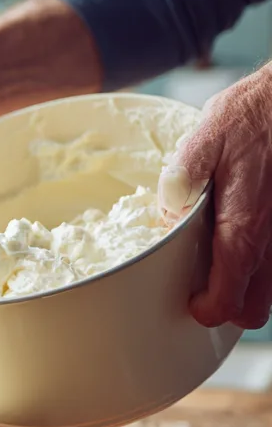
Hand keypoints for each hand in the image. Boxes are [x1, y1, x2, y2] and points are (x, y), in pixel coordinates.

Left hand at [158, 64, 271, 328]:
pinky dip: (260, 268)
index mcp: (243, 229)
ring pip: (269, 291)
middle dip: (227, 309)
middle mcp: (271, 242)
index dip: (203, 311)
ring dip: (244, 290)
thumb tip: (166, 210)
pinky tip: (237, 244)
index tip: (186, 301)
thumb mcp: (206, 139)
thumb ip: (181, 179)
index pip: (226, 300)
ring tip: (216, 267)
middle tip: (200, 289)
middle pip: (253, 310)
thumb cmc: (253, 116)